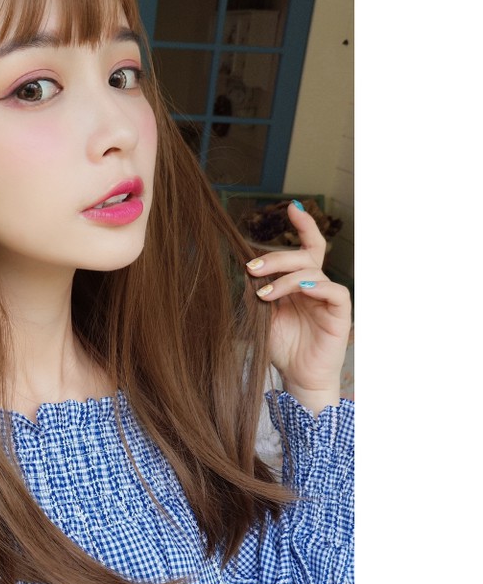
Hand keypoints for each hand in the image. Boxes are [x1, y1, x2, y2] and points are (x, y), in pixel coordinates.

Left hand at [245, 201, 351, 415]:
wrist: (297, 377)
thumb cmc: (281, 346)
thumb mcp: (263, 315)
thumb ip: (259, 291)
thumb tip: (243, 269)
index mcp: (300, 281)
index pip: (306, 247)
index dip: (302, 225)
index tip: (291, 206)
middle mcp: (317, 284)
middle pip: (304, 256)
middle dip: (275, 258)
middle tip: (251, 269)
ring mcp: (329, 297)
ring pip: (313, 271)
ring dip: (285, 277)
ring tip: (264, 293)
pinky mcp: (340, 313)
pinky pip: (333, 290)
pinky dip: (315, 286)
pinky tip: (300, 289)